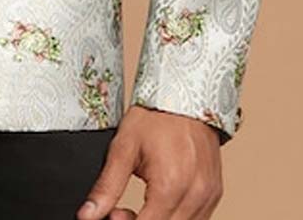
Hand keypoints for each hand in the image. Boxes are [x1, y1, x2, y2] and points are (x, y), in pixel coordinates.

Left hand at [76, 105, 223, 219]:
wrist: (185, 95)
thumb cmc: (156, 116)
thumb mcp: (124, 147)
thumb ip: (106, 186)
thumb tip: (87, 214)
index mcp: (170, 185)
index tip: (114, 213)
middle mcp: (194, 195)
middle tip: (122, 210)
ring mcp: (208, 196)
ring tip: (142, 204)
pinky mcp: (214, 194)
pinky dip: (175, 218)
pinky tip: (160, 203)